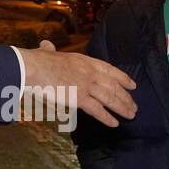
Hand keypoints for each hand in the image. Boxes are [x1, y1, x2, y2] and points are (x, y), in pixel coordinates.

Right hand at [21, 41, 136, 127]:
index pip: (110, 70)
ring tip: (131, 115)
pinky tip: (115, 123)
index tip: (133, 85)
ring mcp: (86, 86)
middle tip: (134, 106)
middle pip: (114, 86)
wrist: (34, 68)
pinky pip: (97, 110)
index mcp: (85, 61)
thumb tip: (45, 45)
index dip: (123, 78)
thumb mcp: (48, 52)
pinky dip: (107, 118)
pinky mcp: (79, 99)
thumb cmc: (37, 60)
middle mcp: (90, 73)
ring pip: (110, 98)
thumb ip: (49, 50)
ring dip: (122, 108)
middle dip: (126, 97)